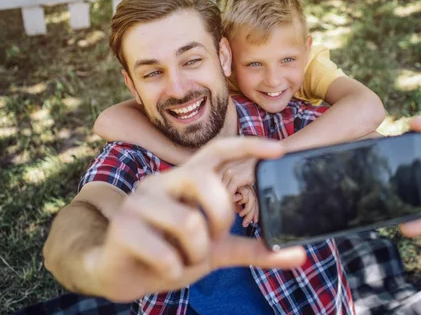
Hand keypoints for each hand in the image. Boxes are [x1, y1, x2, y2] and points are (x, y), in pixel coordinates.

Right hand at [82, 137, 305, 302]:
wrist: (121, 274)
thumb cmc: (172, 252)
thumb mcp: (217, 250)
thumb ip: (254, 249)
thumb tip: (299, 255)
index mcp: (187, 179)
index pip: (219, 150)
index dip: (249, 145)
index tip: (279, 149)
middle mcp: (163, 180)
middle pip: (208, 183)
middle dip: (220, 219)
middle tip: (210, 238)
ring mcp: (140, 200)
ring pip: (189, 223)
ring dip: (195, 254)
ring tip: (182, 258)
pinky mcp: (123, 227)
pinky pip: (166, 254)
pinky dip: (174, 269)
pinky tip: (162, 268)